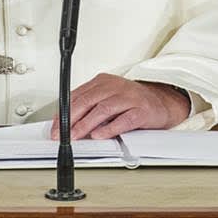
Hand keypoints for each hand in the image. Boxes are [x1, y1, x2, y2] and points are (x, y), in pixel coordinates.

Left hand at [47, 73, 190, 140]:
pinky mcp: (141, 110)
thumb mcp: (108, 98)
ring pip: (103, 110)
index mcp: (103, 82)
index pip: (77, 95)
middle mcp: (115, 87)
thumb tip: (66, 123)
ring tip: (75, 136)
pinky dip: (110, 128)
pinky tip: (100, 135)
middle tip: (61, 134)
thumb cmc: (132, 102)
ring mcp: (129, 97)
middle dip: (70, 119)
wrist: (162, 102)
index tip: (55, 126)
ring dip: (86, 124)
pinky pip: (123, 120)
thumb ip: (89, 107)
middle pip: (88, 101)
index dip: (63, 112)